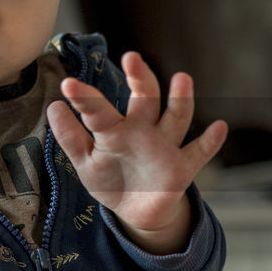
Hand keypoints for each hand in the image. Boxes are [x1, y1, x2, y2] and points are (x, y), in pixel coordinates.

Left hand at [46, 51, 226, 254]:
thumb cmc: (110, 179)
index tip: (68, 85)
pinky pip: (198, 153)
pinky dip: (209, 142)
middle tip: (131, 58)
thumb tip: (53, 106)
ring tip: (182, 78)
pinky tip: (219, 127)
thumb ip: (71, 137)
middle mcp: (142, 130)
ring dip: (180, 100)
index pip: (99, 109)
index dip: (84, 98)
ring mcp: (164, 147)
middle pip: (144, 99)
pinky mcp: (182, 168)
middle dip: (139, 79)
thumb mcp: (85, 162)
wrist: (136, 212)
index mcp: (115, 129)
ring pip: (175, 118)